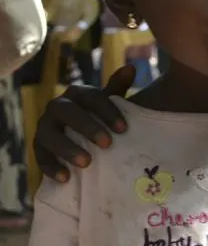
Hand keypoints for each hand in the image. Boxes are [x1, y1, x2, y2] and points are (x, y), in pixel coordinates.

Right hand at [34, 65, 135, 181]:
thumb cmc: (99, 117)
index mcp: (77, 94)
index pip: (91, 97)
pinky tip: (66, 178)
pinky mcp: (38, 148)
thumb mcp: (109, 104)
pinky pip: (40, 157)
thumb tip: (131, 68)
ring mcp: (45, 127)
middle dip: (88, 127)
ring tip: (87, 162)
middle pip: (68, 112)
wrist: (80, 136)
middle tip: (108, 144)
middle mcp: (57, 106)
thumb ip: (118, 88)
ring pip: (50, 135)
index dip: (107, 111)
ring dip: (68, 148)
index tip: (124, 128)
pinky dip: (52, 167)